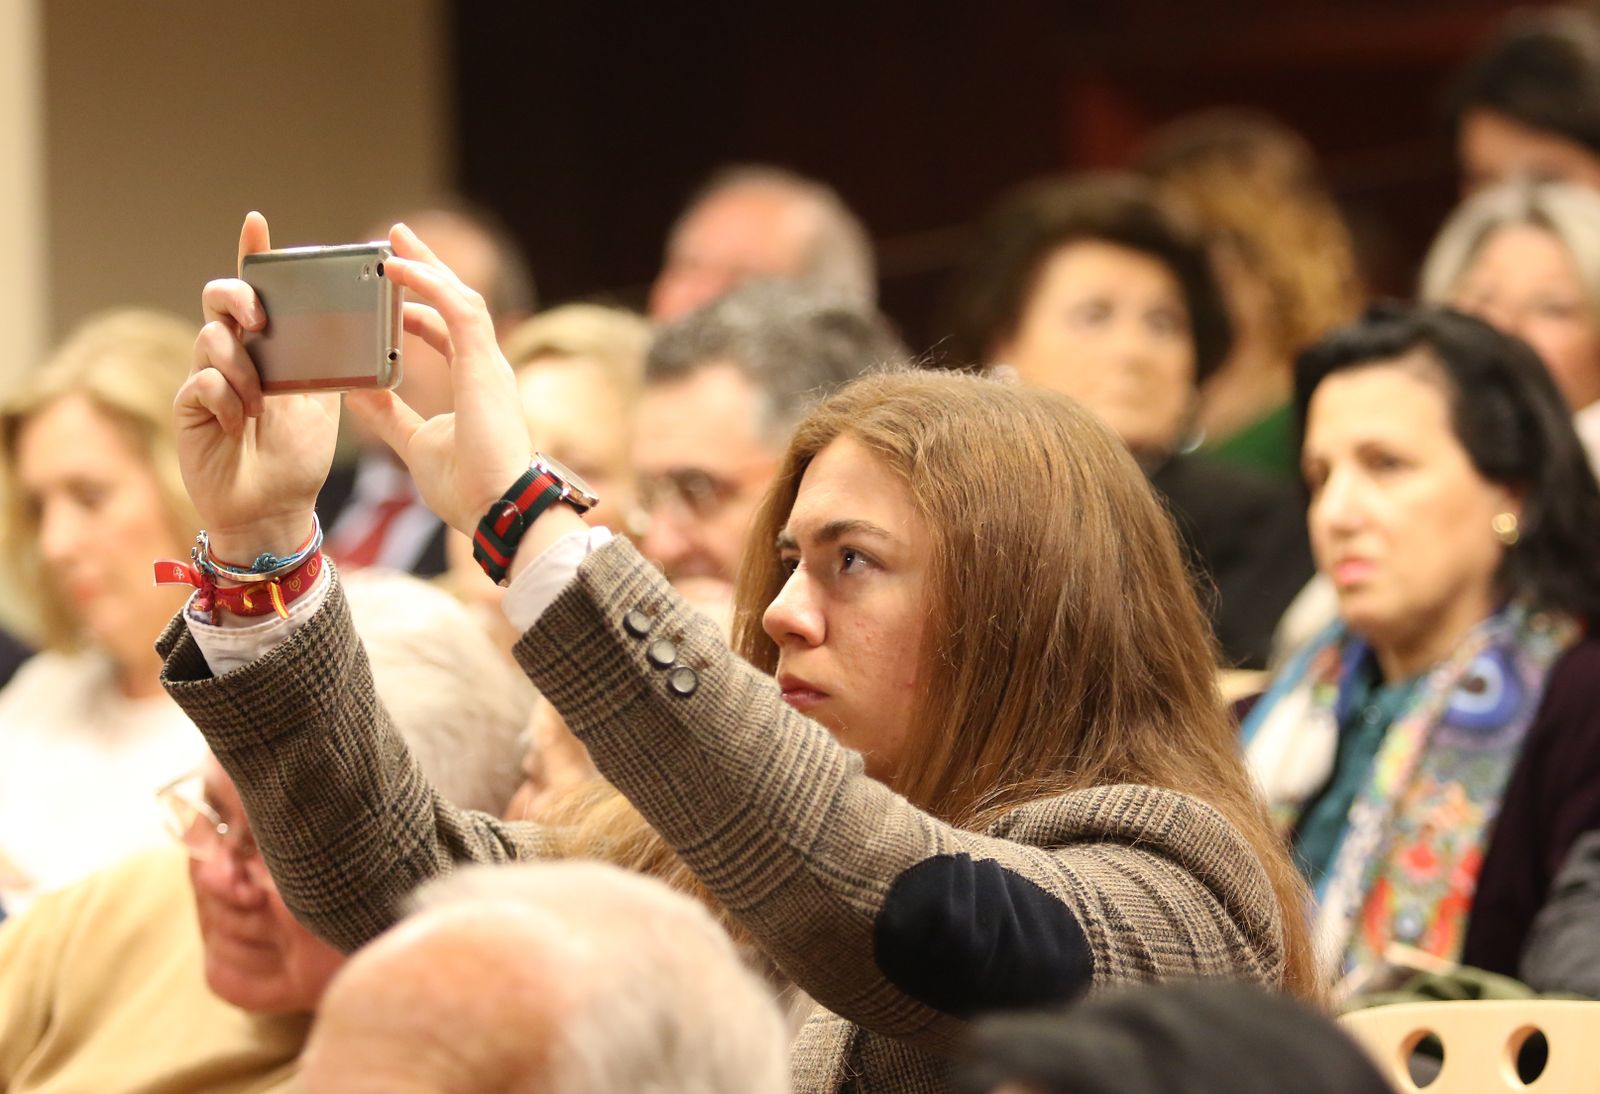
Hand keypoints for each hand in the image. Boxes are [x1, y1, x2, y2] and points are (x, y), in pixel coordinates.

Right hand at [176, 213, 339, 560]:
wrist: (276, 506)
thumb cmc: (298, 454)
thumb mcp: (322, 401)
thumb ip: (325, 362)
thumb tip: (348, 327)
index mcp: (269, 348)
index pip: (258, 292)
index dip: (253, 255)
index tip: (258, 223)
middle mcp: (235, 354)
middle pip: (219, 299)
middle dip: (238, 298)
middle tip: (260, 319)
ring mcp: (208, 378)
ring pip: (211, 338)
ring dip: (242, 368)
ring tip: (258, 405)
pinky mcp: (189, 406)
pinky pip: (202, 382)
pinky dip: (225, 399)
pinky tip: (237, 424)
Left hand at [345, 224, 583, 562]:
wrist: (496, 507)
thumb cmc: (467, 486)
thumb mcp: (414, 443)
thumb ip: (388, 416)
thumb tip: (355, 392)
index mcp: (474, 383)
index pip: (448, 330)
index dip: (420, 307)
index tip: (391, 291)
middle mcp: (486, 367)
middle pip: (457, 302)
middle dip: (427, 269)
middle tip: (395, 242)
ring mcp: (489, 363)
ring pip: (460, 298)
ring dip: (426, 267)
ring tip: (393, 243)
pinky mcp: (484, 364)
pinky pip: (456, 309)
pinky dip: (427, 284)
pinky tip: (397, 269)